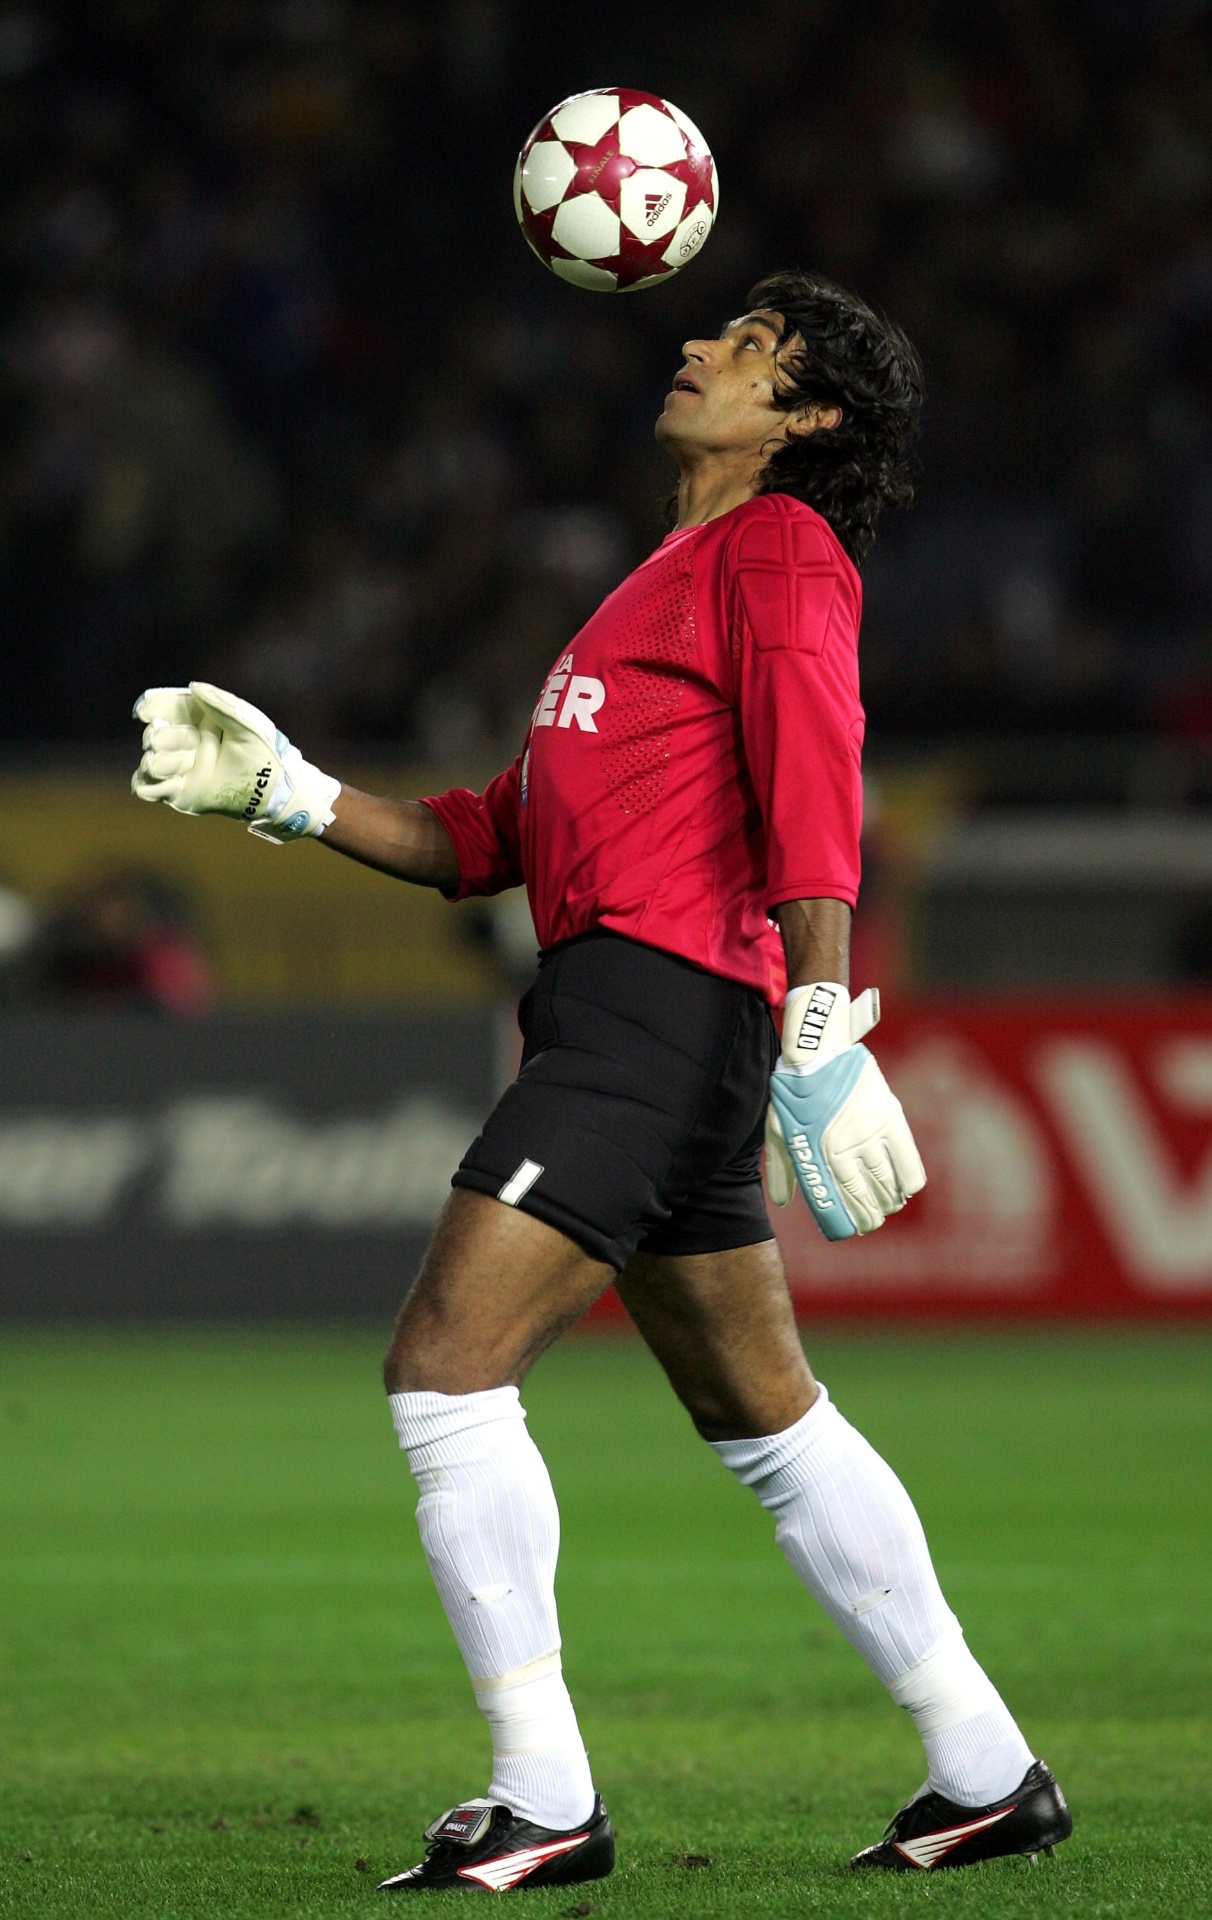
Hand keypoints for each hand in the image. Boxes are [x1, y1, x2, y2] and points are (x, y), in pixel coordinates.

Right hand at [131, 682, 340, 842]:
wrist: (273, 788)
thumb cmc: (262, 751)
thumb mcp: (245, 723)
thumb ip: (220, 705)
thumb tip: (193, 687)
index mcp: (197, 719)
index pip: (166, 707)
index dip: (152, 706)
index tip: (145, 712)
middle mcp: (183, 742)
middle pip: (154, 735)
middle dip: (166, 737)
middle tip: (186, 742)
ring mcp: (178, 768)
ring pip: (148, 761)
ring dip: (163, 762)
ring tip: (189, 764)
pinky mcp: (177, 792)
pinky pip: (144, 788)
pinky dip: (150, 785)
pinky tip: (174, 781)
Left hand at [765, 983, 925, 1240]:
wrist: (819, 1050)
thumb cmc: (795, 1091)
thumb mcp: (778, 1129)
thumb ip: (781, 1168)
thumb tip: (783, 1202)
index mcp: (815, 1151)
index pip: (836, 1199)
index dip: (846, 1220)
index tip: (850, 1230)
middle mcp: (843, 1147)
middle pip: (864, 1196)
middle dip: (869, 1216)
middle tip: (870, 1224)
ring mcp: (869, 1133)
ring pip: (886, 1182)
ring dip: (888, 1201)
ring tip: (887, 1208)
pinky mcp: (890, 1118)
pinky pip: (907, 1160)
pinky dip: (908, 1180)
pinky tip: (905, 1190)